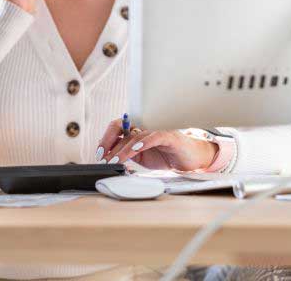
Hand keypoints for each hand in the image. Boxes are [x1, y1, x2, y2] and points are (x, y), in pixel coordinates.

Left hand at [96, 118, 218, 171]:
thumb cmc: (167, 157)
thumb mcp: (142, 158)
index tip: (98, 154)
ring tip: (114, 160)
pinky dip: (143, 142)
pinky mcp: (169, 137)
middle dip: (108, 142)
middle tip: (102, 157)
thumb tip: (108, 156)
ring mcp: (156, 132)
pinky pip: (154, 137)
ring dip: (122, 149)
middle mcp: (144, 130)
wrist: (192, 160)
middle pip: (120, 128)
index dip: (105, 140)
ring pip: (134, 136)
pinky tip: (135, 149)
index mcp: (136, 134)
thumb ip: (128, 154)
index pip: (115, 129)